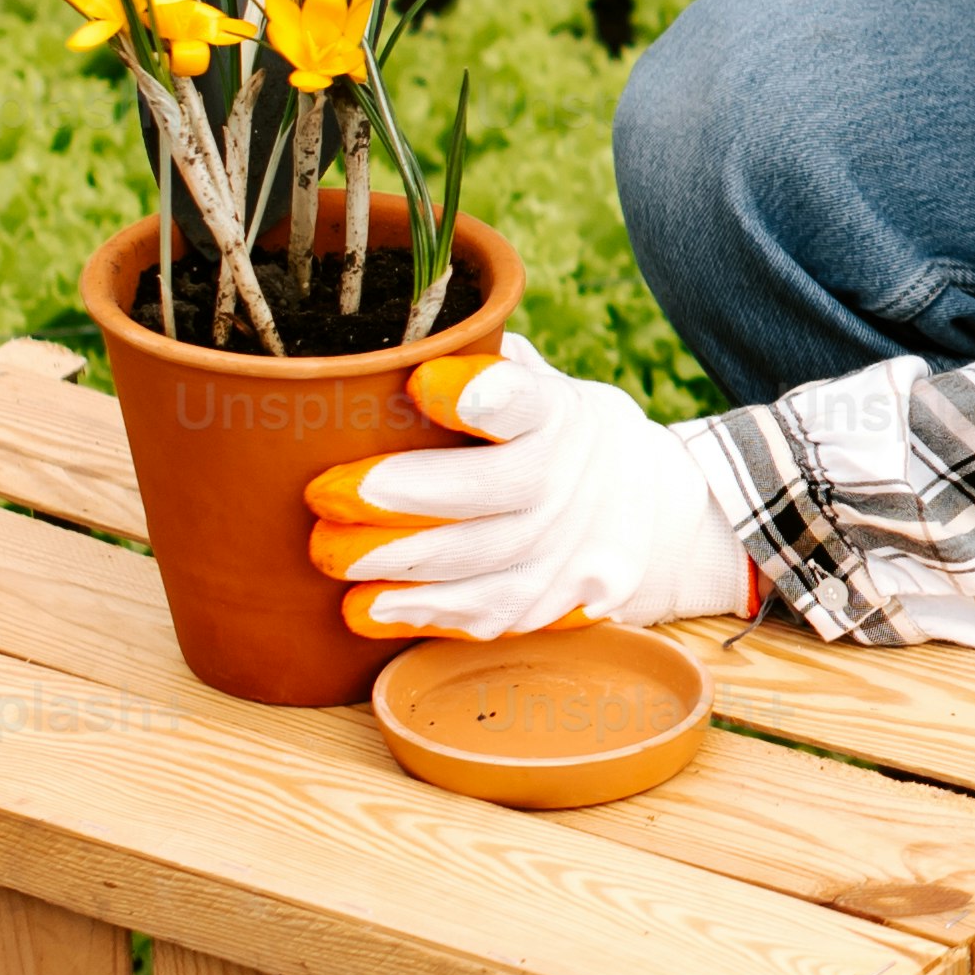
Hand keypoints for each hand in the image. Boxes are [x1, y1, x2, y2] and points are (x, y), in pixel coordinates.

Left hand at [309, 339, 755, 641]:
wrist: (646, 506)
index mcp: (557, 410)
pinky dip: (426, 615)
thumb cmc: (550, 434)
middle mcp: (572, 477)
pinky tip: (369, 608)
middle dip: (407, 496)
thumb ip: (472, 371)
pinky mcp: (561, 602)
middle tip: (328, 495)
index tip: (424, 384)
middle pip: (496, 488)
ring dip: (404, 566)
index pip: (526, 399)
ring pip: (488, 563)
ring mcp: (572, 546)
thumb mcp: (533, 384)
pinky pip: (491, 615)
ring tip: (335, 558)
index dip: (480, 394)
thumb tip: (371, 359)